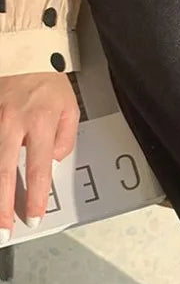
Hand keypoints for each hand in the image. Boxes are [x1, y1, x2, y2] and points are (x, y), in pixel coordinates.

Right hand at [0, 72, 79, 243]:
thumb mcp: (69, 107)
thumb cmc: (47, 82)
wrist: (22, 52)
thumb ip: (64, 138)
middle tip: (1, 231)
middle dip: (1, 206)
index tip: (32, 218)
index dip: (34, 197)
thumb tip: (52, 162)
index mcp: (40, 123)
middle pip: (3, 172)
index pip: (38, 169)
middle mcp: (12, 124)